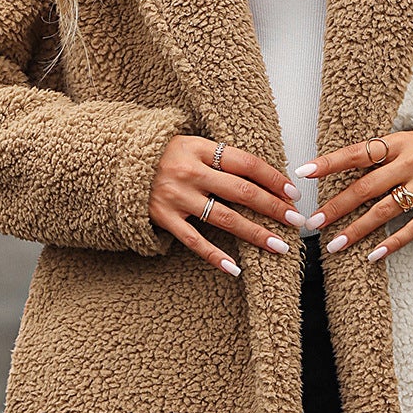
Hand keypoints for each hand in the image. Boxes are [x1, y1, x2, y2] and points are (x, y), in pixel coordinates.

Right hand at [149, 136, 304, 276]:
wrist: (116, 163)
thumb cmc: (164, 155)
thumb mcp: (191, 145)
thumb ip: (221, 158)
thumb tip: (266, 178)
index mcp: (199, 148)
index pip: (246, 163)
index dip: (273, 178)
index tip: (293, 194)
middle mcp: (189, 171)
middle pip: (241, 191)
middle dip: (273, 207)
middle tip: (297, 221)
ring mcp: (175, 197)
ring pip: (224, 218)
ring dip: (255, 233)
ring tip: (279, 246)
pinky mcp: (162, 218)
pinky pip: (193, 241)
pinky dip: (214, 256)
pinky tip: (235, 268)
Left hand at [295, 131, 412, 260]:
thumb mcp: (406, 140)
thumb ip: (379, 154)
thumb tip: (336, 168)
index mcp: (398, 143)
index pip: (356, 153)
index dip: (329, 163)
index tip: (303, 172)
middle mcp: (411, 163)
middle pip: (365, 187)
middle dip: (336, 206)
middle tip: (312, 223)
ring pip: (385, 211)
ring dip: (357, 229)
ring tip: (333, 245)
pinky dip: (393, 243)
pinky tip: (373, 255)